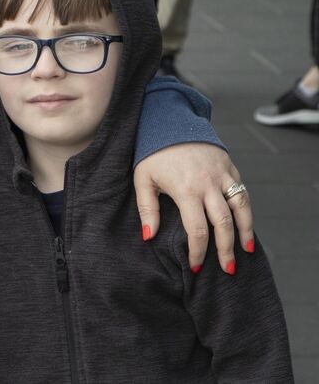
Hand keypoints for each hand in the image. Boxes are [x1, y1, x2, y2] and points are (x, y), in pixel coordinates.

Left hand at [134, 142, 253, 273]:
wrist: (170, 119)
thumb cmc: (152, 152)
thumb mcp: (143, 178)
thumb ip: (147, 209)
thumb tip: (148, 236)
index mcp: (186, 190)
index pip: (197, 230)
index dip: (198, 252)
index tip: (196, 267)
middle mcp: (208, 184)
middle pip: (224, 224)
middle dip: (226, 250)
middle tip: (227, 270)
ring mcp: (222, 175)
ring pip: (241, 208)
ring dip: (245, 232)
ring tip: (244, 251)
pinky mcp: (230, 167)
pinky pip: (242, 193)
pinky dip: (246, 211)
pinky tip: (245, 225)